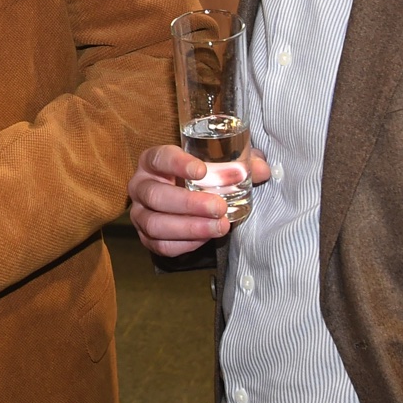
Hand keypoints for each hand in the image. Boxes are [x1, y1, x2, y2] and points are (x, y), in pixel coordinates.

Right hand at [126, 144, 269, 257]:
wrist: (182, 199)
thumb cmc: (198, 178)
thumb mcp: (216, 165)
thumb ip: (239, 163)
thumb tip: (263, 170)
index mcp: (153, 161)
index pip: (159, 158)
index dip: (178, 164)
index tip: (202, 171)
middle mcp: (141, 186)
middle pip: (156, 195)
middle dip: (189, 204)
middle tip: (219, 207)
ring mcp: (139, 213)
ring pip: (155, 224)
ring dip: (189, 227)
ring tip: (219, 227)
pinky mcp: (145, 237)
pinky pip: (160, 245)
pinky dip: (185, 244)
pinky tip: (205, 238)